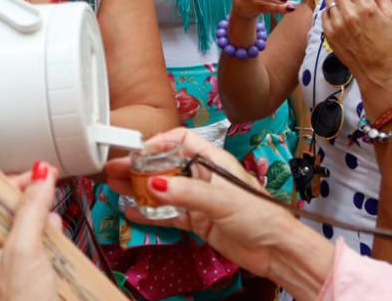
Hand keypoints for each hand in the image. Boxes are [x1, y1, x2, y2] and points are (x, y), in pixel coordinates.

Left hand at [0, 163, 61, 300]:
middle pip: (17, 214)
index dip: (14, 184)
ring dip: (49, 229)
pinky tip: (62, 254)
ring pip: (35, 232)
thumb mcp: (24, 250)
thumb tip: (42, 172)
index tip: (39, 173)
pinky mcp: (37, 279)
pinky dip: (57, 247)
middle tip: (48, 210)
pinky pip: (48, 252)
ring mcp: (17, 269)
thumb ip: (31, 210)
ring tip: (55, 240)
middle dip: (37, 208)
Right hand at [104, 128, 303, 278]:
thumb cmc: (261, 215)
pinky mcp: (198, 220)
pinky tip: (133, 210)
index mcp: (214, 161)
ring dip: (140, 188)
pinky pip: (168, 213)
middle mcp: (205, 177)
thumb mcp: (220, 199)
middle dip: (140, 166)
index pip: (181, 141)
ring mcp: (200, 199)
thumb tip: (155, 184)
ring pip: (164, 189)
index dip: (158, 142)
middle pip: (166, 165)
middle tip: (115, 169)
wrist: (275, 249)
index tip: (137, 151)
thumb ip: (186, 192)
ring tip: (116, 186)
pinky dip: (150, 212)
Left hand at [321, 0, 391, 87]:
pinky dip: (331, 13)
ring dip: (337, 0)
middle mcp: (349, 13)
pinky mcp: (328, 33)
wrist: (375, 67)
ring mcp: (337, 23)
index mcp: (366, 6)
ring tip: (347, 8)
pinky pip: (324, 13)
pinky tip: (341, 19)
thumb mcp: (390, 13)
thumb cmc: (385, 40)